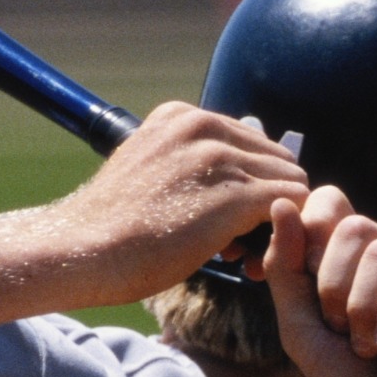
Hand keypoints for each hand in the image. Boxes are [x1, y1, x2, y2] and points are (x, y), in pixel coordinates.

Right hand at [48, 103, 308, 303]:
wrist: (84, 250)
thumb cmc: (111, 225)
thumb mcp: (145, 168)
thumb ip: (184, 160)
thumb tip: (226, 178)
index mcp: (181, 115)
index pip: (250, 142)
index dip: (247, 183)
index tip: (225, 222)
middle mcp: (204, 126)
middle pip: (275, 159)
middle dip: (266, 200)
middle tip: (237, 243)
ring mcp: (221, 158)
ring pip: (289, 181)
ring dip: (274, 220)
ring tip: (237, 254)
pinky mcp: (235, 196)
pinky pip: (292, 204)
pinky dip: (281, 234)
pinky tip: (246, 261)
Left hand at [262, 186, 376, 376]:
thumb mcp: (304, 334)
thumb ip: (286, 273)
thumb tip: (281, 205)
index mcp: (355, 262)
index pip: (331, 205)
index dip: (312, 232)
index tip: (310, 289)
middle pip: (354, 227)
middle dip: (332, 285)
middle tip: (340, 332)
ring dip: (362, 306)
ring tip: (371, 349)